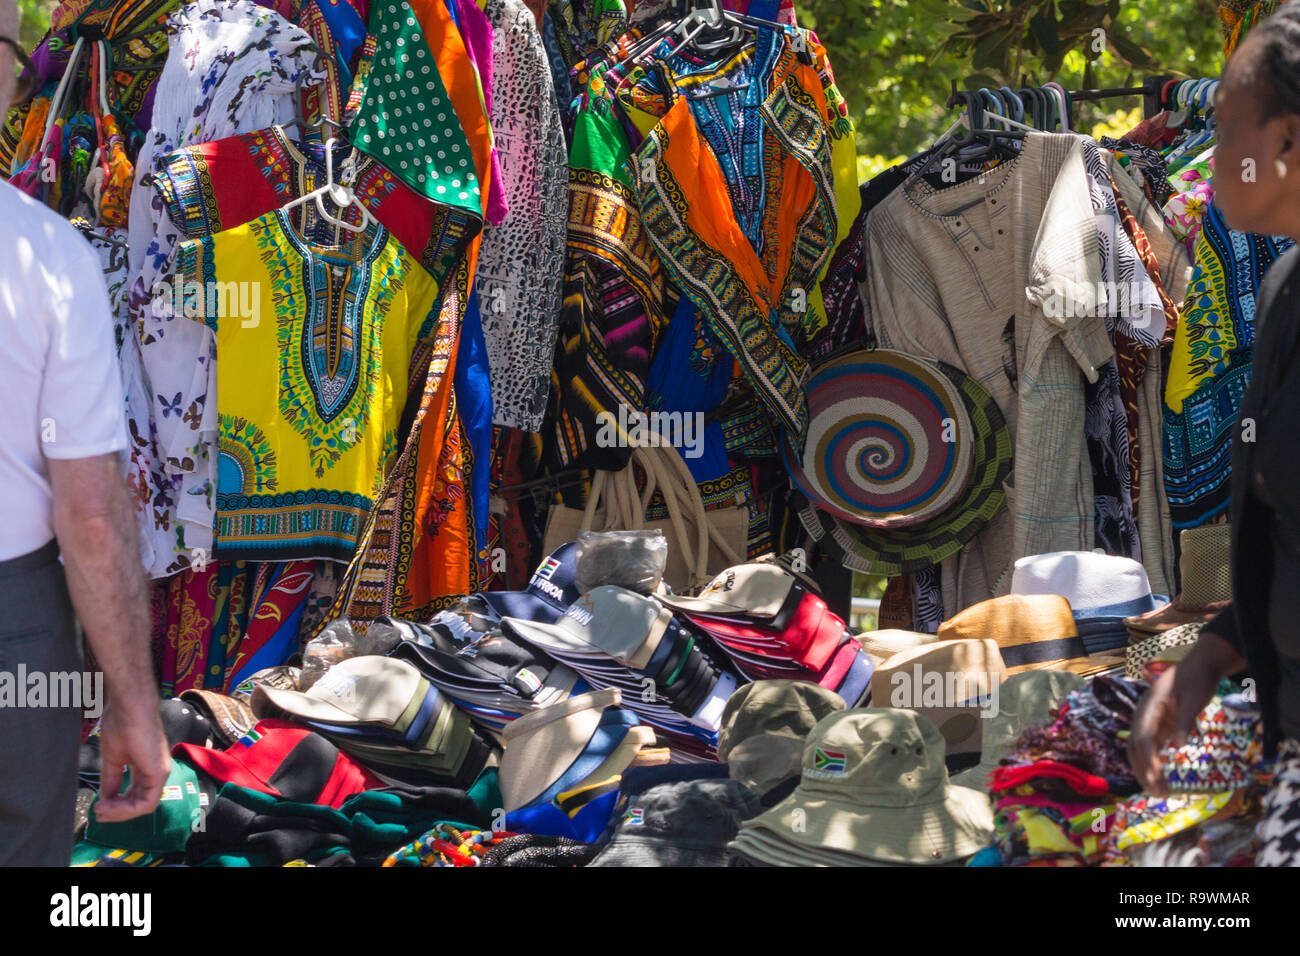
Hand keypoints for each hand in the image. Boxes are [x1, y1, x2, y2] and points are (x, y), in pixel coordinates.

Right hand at [93, 699, 169, 822]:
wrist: (128, 708)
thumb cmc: (122, 725)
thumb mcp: (113, 758)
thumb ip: (111, 779)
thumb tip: (105, 798)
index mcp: (147, 767)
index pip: (136, 795)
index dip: (118, 805)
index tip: (98, 807)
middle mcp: (157, 771)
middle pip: (140, 803)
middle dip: (117, 812)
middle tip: (98, 813)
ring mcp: (160, 772)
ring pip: (144, 805)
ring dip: (120, 812)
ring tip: (100, 809)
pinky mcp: (159, 772)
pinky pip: (146, 802)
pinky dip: (127, 809)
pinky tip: (109, 805)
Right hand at [1127, 631, 1245, 796]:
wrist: (1199, 665)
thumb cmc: (1197, 678)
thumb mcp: (1195, 698)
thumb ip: (1186, 721)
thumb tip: (1180, 746)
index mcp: (1149, 707)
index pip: (1143, 737)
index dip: (1148, 758)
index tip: (1156, 777)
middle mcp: (1144, 715)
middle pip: (1136, 746)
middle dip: (1144, 771)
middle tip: (1157, 794)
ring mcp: (1150, 720)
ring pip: (1140, 750)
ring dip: (1146, 771)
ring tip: (1160, 792)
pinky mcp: (1159, 725)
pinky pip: (1151, 748)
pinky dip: (1153, 764)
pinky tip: (1161, 778)